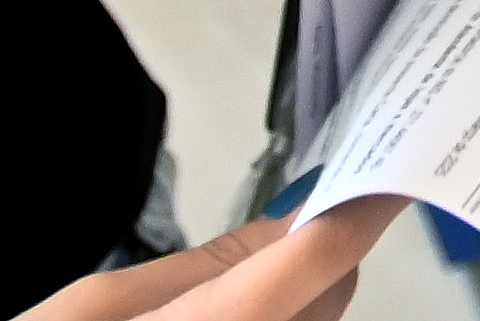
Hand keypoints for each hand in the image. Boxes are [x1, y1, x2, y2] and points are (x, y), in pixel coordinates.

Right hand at [20, 203, 399, 320]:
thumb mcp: (94, 309)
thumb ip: (199, 268)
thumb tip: (281, 226)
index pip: (318, 262)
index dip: (358, 209)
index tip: (385, 173)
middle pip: (330, 302)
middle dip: (327, 252)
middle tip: (304, 216)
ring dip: (302, 300)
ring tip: (255, 281)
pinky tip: (239, 319)